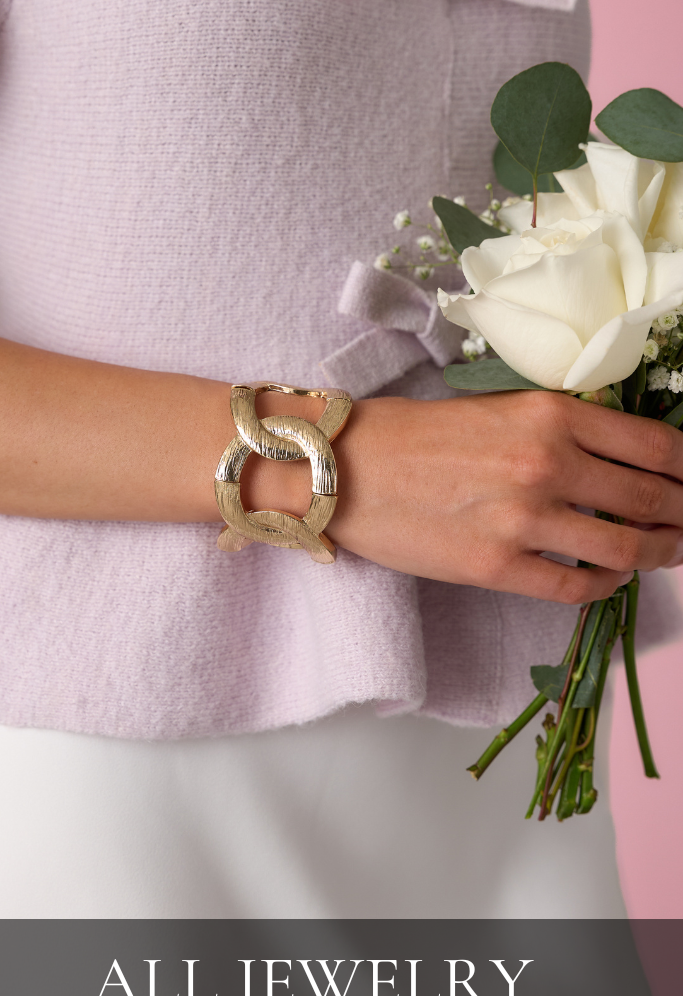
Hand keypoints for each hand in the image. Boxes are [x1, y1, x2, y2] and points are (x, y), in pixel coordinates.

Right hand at [249, 390, 682, 603]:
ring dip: (658, 552)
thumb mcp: (497, 408)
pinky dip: (605, 586)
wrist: (345, 469)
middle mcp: (547, 463)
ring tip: (666, 553)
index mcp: (550, 415)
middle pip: (650, 497)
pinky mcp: (497, 566)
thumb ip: (558, 429)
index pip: (655, 445)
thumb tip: (614, 461)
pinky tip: (609, 579)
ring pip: (624, 546)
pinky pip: (576, 586)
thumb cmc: (413, 433)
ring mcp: (525, 519)